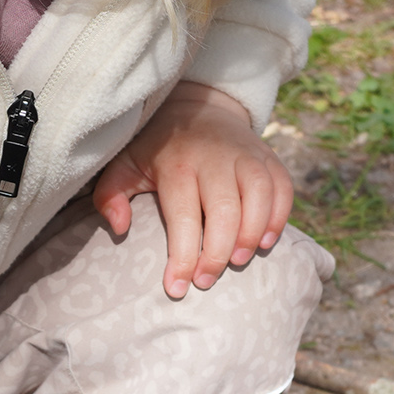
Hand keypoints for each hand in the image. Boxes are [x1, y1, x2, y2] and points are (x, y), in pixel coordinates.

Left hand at [93, 82, 293, 298]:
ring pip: (259, 195)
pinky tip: (265, 242)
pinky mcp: (268, 156)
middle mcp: (215, 157)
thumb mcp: (125, 165)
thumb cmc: (158, 149)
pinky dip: (279, 216)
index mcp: (177, 163)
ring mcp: (246, 154)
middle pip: (224, 209)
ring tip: (239, 261)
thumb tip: (119, 228)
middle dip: (218, 252)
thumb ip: (111, 195)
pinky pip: (282, 187)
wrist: (197, 106)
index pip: (183, 215)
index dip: (183, 256)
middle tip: (206, 280)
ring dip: (252, 233)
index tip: (177, 288)